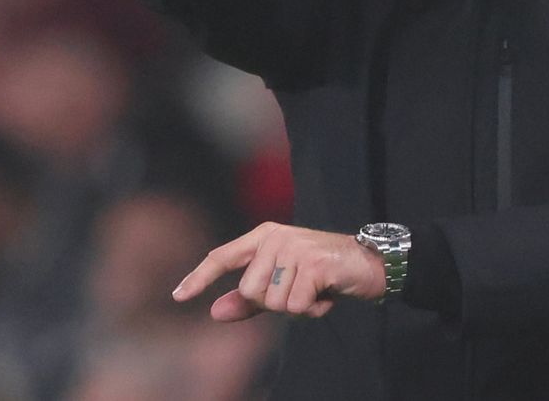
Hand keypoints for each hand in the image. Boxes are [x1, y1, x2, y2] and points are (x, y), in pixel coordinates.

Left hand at [172, 222, 386, 320]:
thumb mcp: (284, 286)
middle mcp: (275, 237)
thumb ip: (249, 300)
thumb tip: (215, 311)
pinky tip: (326, 295)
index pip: (223, 257)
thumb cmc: (324, 275)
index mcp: (264, 237)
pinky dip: (312, 310)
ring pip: (273, 301)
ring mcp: (294, 247)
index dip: (199, 277)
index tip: (178, 296)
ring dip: (296, 308)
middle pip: (251, 291)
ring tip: (315, 292)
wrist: (370, 264)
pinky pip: (296, 306)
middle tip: (301, 292)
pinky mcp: (312, 263)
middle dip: (276, 303)